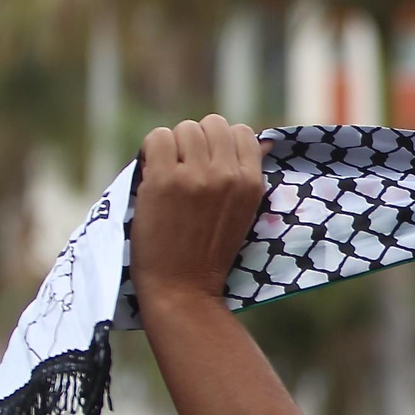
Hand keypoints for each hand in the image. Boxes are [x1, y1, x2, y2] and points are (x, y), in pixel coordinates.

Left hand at [129, 115, 267, 313]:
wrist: (182, 290)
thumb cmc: (210, 255)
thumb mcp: (243, 213)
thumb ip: (246, 177)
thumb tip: (262, 141)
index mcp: (251, 184)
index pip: (242, 132)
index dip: (221, 143)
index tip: (208, 163)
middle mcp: (227, 176)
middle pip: (212, 124)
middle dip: (197, 141)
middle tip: (185, 169)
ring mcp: (195, 176)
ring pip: (185, 128)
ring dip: (173, 146)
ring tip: (168, 173)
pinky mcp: (164, 180)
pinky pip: (158, 137)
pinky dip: (152, 150)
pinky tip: (152, 172)